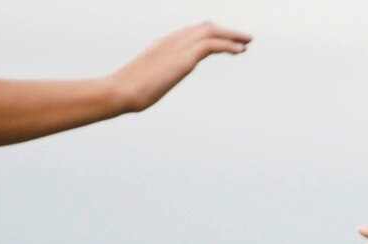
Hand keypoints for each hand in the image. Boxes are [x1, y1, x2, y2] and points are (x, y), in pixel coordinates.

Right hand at [110, 22, 250, 112]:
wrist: (119, 91)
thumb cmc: (126, 91)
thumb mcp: (144, 82)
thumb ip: (151, 80)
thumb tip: (145, 91)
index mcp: (163, 44)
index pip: (192, 32)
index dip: (212, 34)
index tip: (227, 41)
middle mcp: (172, 41)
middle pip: (205, 28)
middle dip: (227, 32)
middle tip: (245, 38)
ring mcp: (177, 47)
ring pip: (211, 32)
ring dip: (233, 36)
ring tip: (248, 42)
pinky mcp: (183, 58)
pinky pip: (211, 45)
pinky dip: (228, 45)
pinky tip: (240, 50)